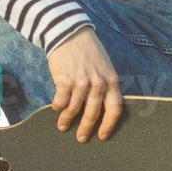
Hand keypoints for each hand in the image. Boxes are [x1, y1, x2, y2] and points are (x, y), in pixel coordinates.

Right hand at [47, 26, 122, 141]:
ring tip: (62, 126)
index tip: (102, 136)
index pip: (114, 109)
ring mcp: (81, 83)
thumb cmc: (87, 49)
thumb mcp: (104, 66)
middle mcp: (98, 84)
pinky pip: (60, 101)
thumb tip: (101, 106)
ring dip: (67, 120)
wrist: (69, 32)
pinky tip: (56, 109)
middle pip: (93, 113)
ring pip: (74, 109)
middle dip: (86, 129)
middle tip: (81, 138)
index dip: (108, 125)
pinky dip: (58, 107)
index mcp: (111, 80)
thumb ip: (105, 84)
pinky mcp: (64, 80)